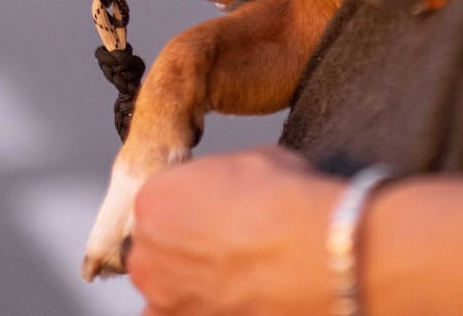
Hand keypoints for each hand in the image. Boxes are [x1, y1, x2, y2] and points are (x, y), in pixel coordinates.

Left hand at [128, 147, 340, 315]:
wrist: (316, 253)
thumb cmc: (285, 200)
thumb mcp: (247, 162)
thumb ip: (218, 180)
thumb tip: (224, 190)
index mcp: (155, 199)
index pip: (160, 199)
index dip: (191, 202)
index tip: (215, 207)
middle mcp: (147, 251)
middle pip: (156, 245)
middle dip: (184, 243)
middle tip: (225, 242)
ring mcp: (163, 298)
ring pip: (167, 286)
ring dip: (190, 280)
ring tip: (234, 274)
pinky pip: (182, 314)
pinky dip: (202, 307)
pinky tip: (234, 297)